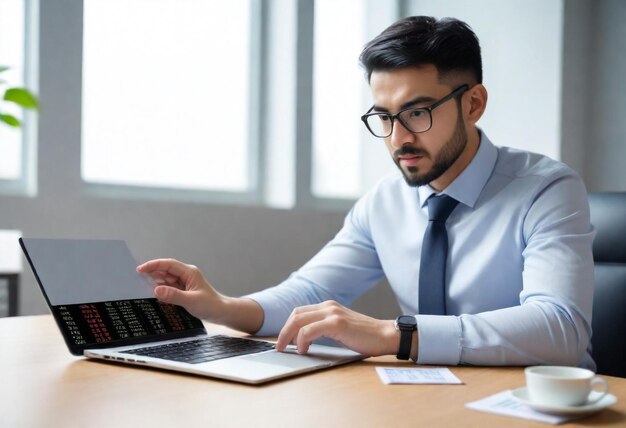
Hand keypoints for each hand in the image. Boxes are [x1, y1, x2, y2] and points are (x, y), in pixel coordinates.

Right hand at [137, 258, 224, 320]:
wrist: (221, 312)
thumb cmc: (210, 305)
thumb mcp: (191, 301)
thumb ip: (173, 295)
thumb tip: (156, 290)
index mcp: (189, 272)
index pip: (168, 264)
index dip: (153, 265)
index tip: (140, 269)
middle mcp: (186, 275)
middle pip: (165, 271)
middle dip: (152, 273)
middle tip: (136, 279)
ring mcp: (184, 283)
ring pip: (166, 280)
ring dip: (156, 283)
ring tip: (142, 287)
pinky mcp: (183, 291)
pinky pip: (169, 288)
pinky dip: (161, 290)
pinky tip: (154, 294)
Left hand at [275, 300, 398, 356]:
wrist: (385, 336)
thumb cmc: (365, 337)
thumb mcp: (341, 328)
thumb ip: (324, 329)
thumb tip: (304, 340)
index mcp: (329, 306)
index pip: (300, 312)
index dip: (287, 326)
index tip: (282, 341)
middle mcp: (329, 306)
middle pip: (295, 315)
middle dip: (283, 331)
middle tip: (279, 347)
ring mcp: (332, 313)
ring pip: (299, 321)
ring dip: (288, 336)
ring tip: (288, 349)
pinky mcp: (336, 323)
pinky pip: (309, 330)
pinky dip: (302, 340)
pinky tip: (304, 350)